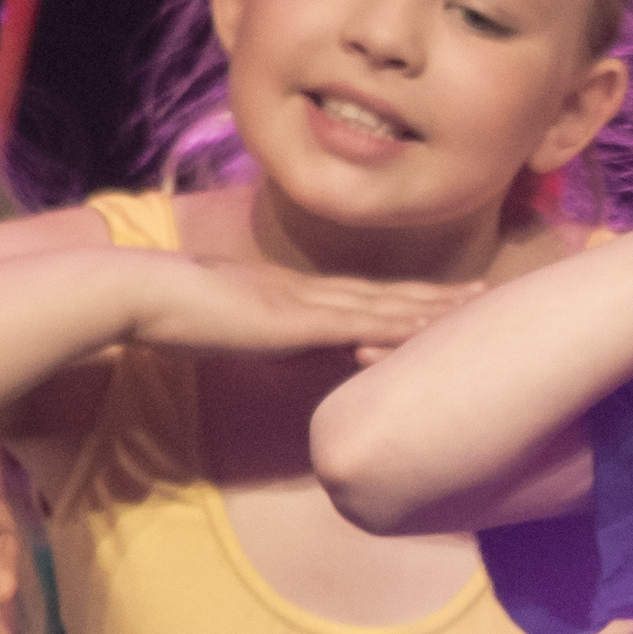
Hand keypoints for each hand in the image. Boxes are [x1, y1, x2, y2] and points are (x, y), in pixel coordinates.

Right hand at [138, 256, 478, 358]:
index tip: (445, 294)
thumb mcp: (230, 323)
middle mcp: (309, 292)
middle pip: (387, 294)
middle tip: (486, 292)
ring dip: (430, 307)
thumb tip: (280, 341)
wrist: (146, 294)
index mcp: (295, 293)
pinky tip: (427, 330)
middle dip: (437, 296)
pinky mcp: (295, 321)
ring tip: (475, 304)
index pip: (364, 294)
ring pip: (383, 305)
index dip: (408, 295)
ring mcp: (305, 303)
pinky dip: (395, 327)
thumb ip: (261, 330)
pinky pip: (358, 325)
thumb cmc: (174, 312)